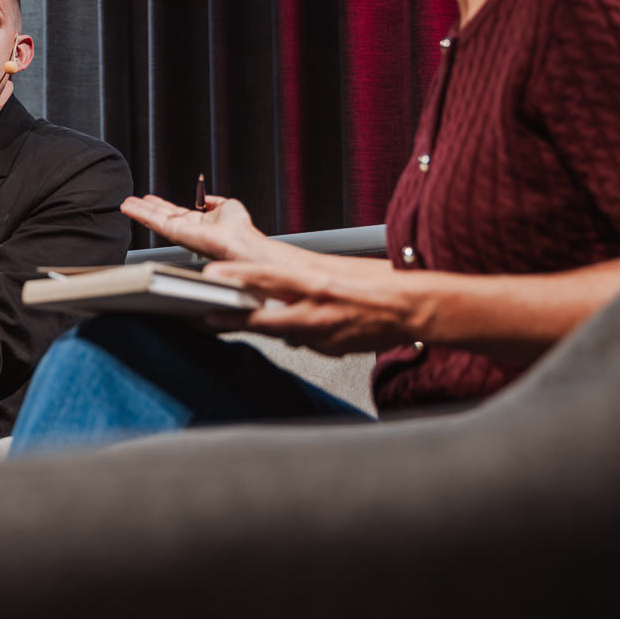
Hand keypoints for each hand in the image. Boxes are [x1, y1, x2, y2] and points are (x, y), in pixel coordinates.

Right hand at [122, 194, 269, 261]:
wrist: (241, 242)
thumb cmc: (240, 230)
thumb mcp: (227, 206)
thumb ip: (213, 201)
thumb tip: (206, 198)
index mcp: (198, 222)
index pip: (174, 212)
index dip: (161, 204)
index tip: (149, 198)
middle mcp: (187, 228)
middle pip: (161, 216)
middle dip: (145, 208)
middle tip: (130, 201)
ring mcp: (179, 232)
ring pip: (154, 219)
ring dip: (139, 211)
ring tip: (125, 203)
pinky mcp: (175, 233)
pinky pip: (154, 221)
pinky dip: (140, 214)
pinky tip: (130, 208)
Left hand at [199, 259, 428, 355]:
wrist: (412, 308)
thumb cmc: (379, 283)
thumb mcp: (336, 270)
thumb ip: (304, 279)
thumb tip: (275, 283)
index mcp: (318, 282)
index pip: (268, 278)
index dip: (237, 278)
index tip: (212, 276)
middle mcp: (317, 310)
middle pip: (264, 317)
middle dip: (233, 317)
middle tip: (208, 314)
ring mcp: (323, 333)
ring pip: (279, 332)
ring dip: (257, 326)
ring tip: (230, 321)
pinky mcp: (330, 349)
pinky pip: (303, 342)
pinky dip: (294, 336)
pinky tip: (291, 330)